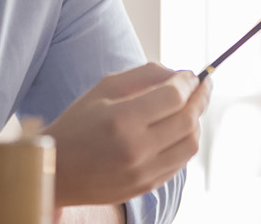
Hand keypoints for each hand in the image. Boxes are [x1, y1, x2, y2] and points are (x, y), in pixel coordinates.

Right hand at [44, 63, 210, 206]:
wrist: (57, 170)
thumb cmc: (77, 124)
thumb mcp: (102, 90)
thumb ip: (142, 76)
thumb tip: (179, 74)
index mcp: (121, 120)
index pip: (173, 97)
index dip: (188, 82)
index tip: (191, 74)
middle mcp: (136, 149)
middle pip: (187, 119)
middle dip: (200, 97)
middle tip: (203, 85)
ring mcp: (144, 172)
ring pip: (190, 143)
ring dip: (196, 120)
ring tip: (191, 106)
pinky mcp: (147, 186)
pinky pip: (181, 161)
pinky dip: (185, 141)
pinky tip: (178, 129)